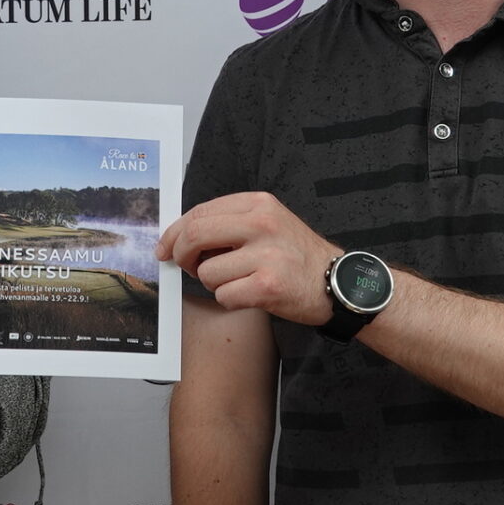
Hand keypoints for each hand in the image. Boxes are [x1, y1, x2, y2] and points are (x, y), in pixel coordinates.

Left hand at [156, 193, 337, 325]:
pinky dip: (230, 300)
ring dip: (214, 283)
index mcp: (259, 204)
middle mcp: (263, 224)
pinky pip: (224, 296)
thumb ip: (230, 223)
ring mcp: (266, 255)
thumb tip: (180, 236)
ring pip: (207, 272)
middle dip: (182, 256)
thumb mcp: (269, 223)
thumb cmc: (297, 256)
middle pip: (195, 235)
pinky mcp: (268, 286)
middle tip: (188, 267)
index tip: (166, 247)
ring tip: (239, 281)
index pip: (200, 212)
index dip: (175, 232)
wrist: (337, 283)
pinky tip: (250, 295)